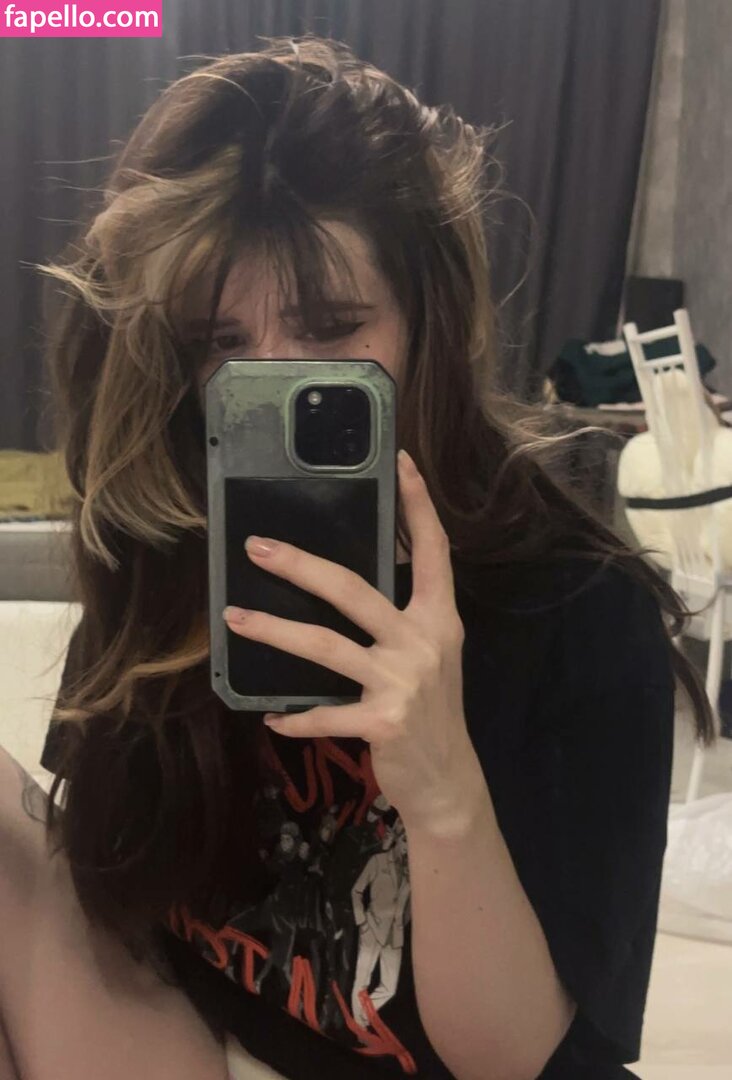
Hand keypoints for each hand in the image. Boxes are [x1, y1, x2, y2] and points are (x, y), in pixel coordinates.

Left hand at [223, 450, 485, 831]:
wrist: (450, 781)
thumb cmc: (431, 710)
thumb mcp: (430, 655)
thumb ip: (400, 619)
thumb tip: (341, 581)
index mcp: (438, 618)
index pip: (433, 550)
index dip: (418, 505)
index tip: (401, 460)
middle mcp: (424, 642)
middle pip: (354, 590)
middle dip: (302, 566)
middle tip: (257, 546)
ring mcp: (403, 682)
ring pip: (325, 646)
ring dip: (274, 631)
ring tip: (236, 618)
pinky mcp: (383, 723)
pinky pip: (325, 714)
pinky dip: (295, 716)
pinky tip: (271, 716)